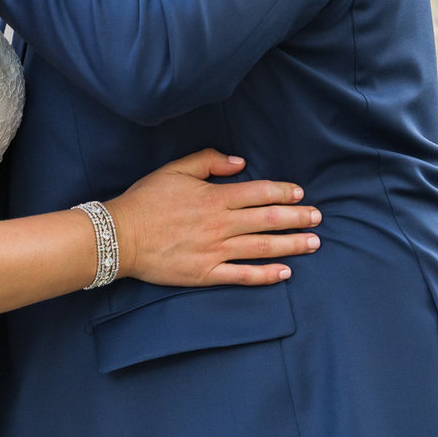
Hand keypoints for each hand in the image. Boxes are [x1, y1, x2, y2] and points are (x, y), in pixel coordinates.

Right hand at [105, 150, 321, 286]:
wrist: (119, 236)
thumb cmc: (146, 200)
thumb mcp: (175, 169)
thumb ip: (209, 161)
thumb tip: (240, 162)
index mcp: (215, 197)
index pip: (260, 193)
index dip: (284, 192)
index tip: (300, 194)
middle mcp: (221, 224)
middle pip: (268, 220)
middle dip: (297, 218)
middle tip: (318, 218)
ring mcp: (215, 251)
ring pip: (262, 248)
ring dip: (291, 245)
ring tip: (313, 243)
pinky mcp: (206, 274)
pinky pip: (243, 275)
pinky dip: (266, 275)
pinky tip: (285, 273)